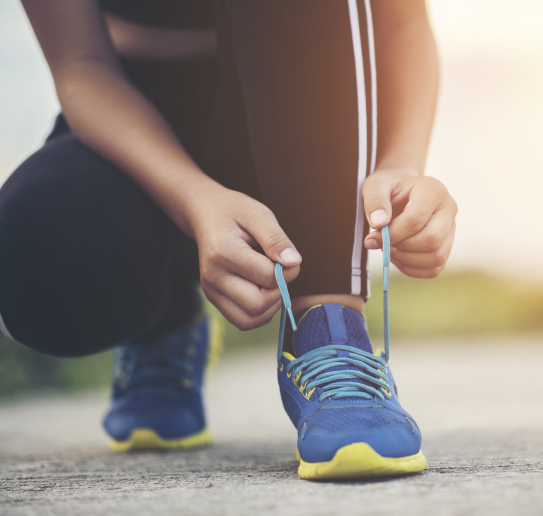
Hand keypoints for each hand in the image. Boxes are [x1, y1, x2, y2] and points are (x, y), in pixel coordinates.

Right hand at [188, 184, 300, 329]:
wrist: (205, 214)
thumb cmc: (234, 212)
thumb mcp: (259, 215)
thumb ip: (276, 239)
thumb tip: (294, 262)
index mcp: (223, 253)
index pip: (268, 278)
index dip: (288, 270)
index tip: (288, 256)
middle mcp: (212, 277)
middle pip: (257, 305)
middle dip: (279, 291)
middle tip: (279, 271)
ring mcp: (211, 291)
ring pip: (249, 320)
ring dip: (270, 306)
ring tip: (270, 281)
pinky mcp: (214, 299)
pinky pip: (242, 320)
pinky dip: (259, 312)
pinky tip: (263, 290)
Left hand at [362, 168, 456, 277]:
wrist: (399, 191)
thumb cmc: (388, 188)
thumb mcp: (375, 187)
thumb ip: (374, 202)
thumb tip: (379, 223)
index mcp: (432, 190)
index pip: (415, 220)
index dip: (392, 234)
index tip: (372, 238)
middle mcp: (448, 208)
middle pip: (432, 240)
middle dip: (402, 247)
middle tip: (383, 243)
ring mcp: (451, 229)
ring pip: (437, 257)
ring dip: (407, 260)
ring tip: (389, 249)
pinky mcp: (447, 245)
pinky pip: (435, 269)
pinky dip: (412, 269)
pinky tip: (397, 257)